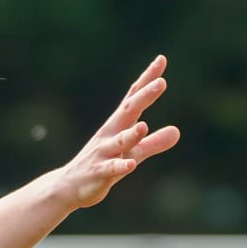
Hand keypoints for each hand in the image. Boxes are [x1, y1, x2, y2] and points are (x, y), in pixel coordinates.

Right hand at [52, 55, 180, 207]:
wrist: (68, 187)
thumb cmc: (102, 166)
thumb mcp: (132, 153)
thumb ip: (153, 143)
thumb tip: (178, 131)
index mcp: (118, 126)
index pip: (134, 98)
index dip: (147, 80)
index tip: (161, 60)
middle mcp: (110, 135)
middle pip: (128, 112)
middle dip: (143, 97)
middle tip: (161, 82)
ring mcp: (103, 154)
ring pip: (119, 141)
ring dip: (131, 134)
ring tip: (143, 125)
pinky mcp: (98, 174)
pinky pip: (110, 169)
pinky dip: (120, 165)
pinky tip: (130, 164)